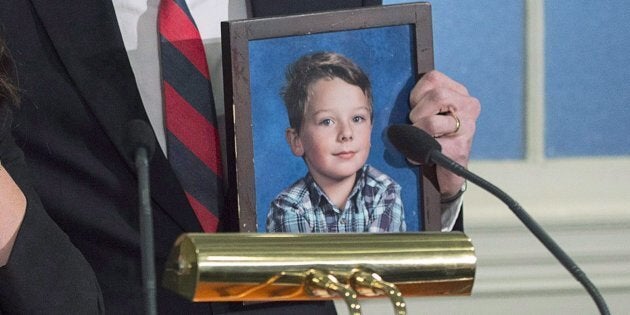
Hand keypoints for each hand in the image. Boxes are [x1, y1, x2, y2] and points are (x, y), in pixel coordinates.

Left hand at [408, 70, 480, 197]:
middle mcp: (469, 106)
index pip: (432, 78)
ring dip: (417, 132)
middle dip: (417, 112)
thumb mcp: (428, 110)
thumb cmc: (433, 137)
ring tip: (419, 139)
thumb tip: (394, 91)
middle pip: (436, 96)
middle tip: (417, 125)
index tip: (416, 109)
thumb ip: (421, 98)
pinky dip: (416, 152)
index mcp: (460, 92)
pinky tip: (419, 156)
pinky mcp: (460, 148)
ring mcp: (468, 128)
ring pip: (431, 122)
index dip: (416, 94)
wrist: (448, 170)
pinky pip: (429, 145)